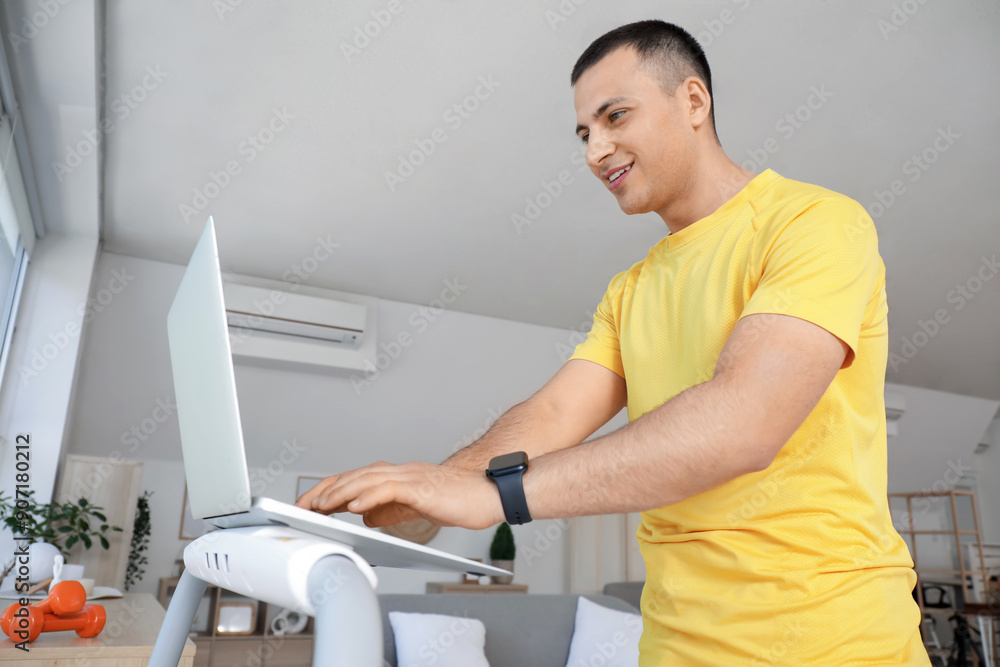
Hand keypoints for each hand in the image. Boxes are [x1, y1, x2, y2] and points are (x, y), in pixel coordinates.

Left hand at [293, 461, 504, 530]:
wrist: (489, 493)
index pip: (357, 479)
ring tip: (321, 505)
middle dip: (327, 490)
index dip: (332, 489)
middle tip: (304, 505)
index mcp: (398, 477)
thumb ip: (391, 509)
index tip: (310, 503)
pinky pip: (390, 489)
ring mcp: (411, 477)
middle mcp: (400, 472)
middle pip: (355, 475)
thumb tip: (367, 516)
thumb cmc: (459, 499)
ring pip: (368, 479)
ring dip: (341, 492)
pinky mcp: (421, 487)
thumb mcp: (416, 507)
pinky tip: (355, 508)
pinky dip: (369, 497)